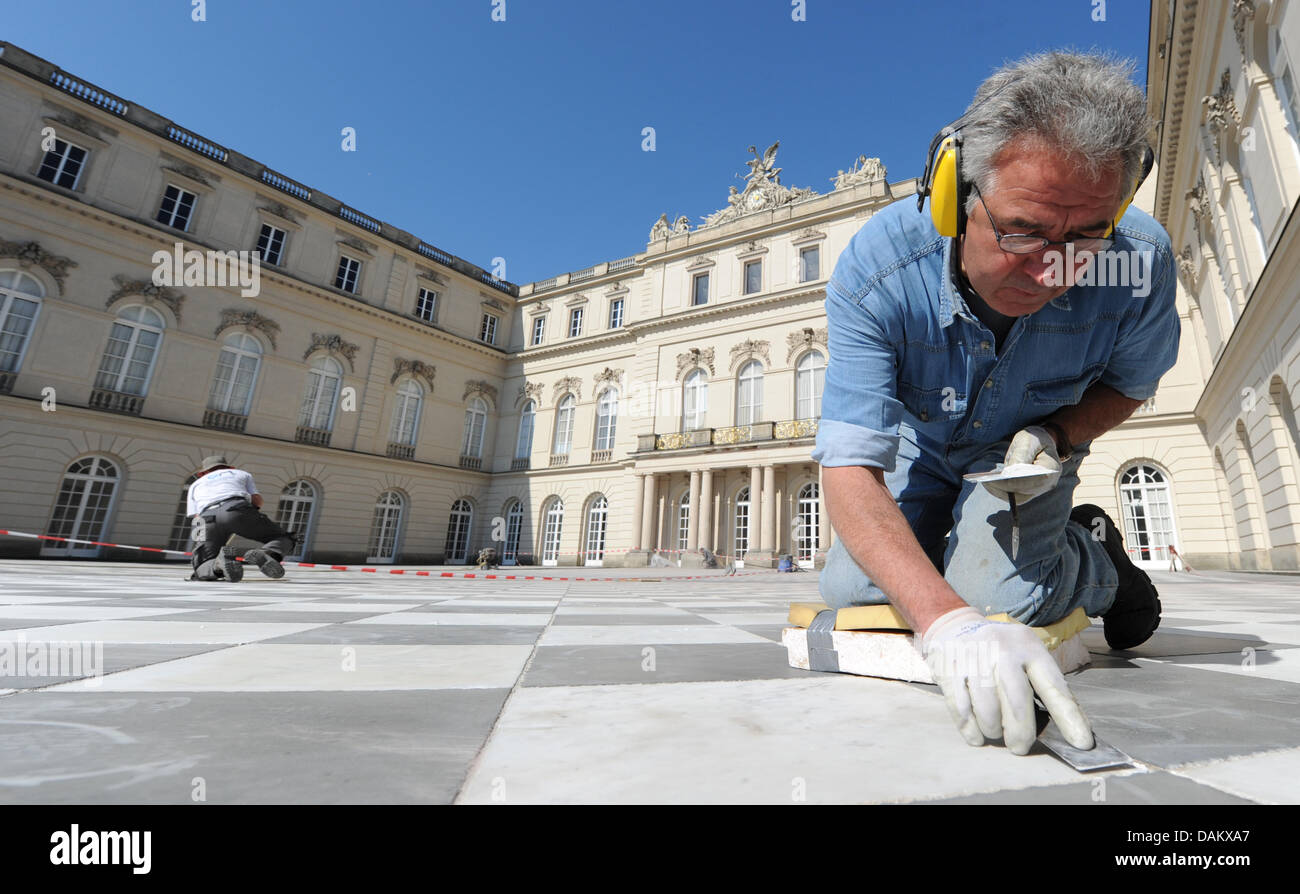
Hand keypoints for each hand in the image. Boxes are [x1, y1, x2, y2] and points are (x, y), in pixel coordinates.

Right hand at [920, 606, 1093, 754]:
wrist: (957, 626)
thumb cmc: (1001, 652)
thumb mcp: (1027, 656)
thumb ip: (1043, 687)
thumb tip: (1065, 730)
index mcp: (1029, 647)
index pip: (1054, 686)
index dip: (1069, 718)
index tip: (1081, 743)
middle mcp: (1002, 649)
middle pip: (1017, 701)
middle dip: (1022, 733)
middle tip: (1021, 747)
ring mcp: (973, 658)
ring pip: (987, 709)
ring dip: (993, 729)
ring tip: (996, 732)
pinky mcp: (949, 668)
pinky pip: (961, 709)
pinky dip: (971, 729)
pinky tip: (977, 735)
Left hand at [982, 426, 1060, 503]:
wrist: (1040, 443)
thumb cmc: (1034, 438)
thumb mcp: (1028, 440)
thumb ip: (1021, 455)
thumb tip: (1009, 473)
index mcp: (1051, 468)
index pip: (1032, 480)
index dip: (1013, 481)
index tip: (996, 478)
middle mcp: (1048, 483)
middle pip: (1024, 491)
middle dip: (1003, 487)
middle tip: (985, 480)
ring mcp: (1039, 489)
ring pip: (1018, 497)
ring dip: (1000, 491)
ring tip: (984, 482)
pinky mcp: (1029, 491)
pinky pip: (1014, 496)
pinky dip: (1001, 491)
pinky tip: (989, 483)